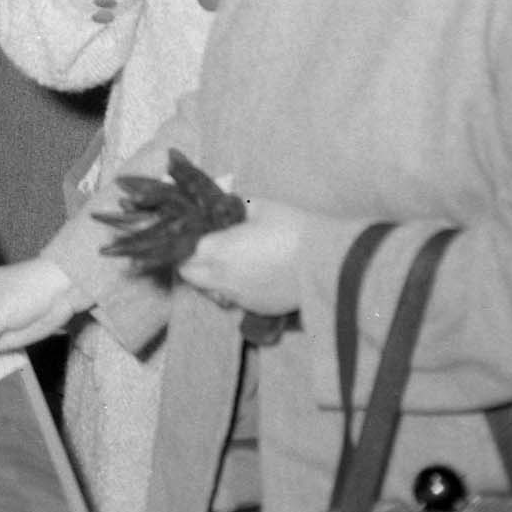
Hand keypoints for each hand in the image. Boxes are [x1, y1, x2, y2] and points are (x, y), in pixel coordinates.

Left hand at [179, 198, 310, 316]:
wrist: (330, 262)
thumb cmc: (291, 228)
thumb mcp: (256, 206)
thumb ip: (229, 205)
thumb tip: (218, 201)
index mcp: (216, 250)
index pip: (181, 253)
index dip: (181, 243)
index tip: (188, 233)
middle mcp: (223, 279)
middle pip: (190, 275)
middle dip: (190, 261)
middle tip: (204, 245)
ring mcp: (241, 298)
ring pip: (212, 291)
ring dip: (210, 277)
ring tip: (227, 259)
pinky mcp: (259, 309)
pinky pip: (235, 300)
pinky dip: (233, 288)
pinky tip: (248, 274)